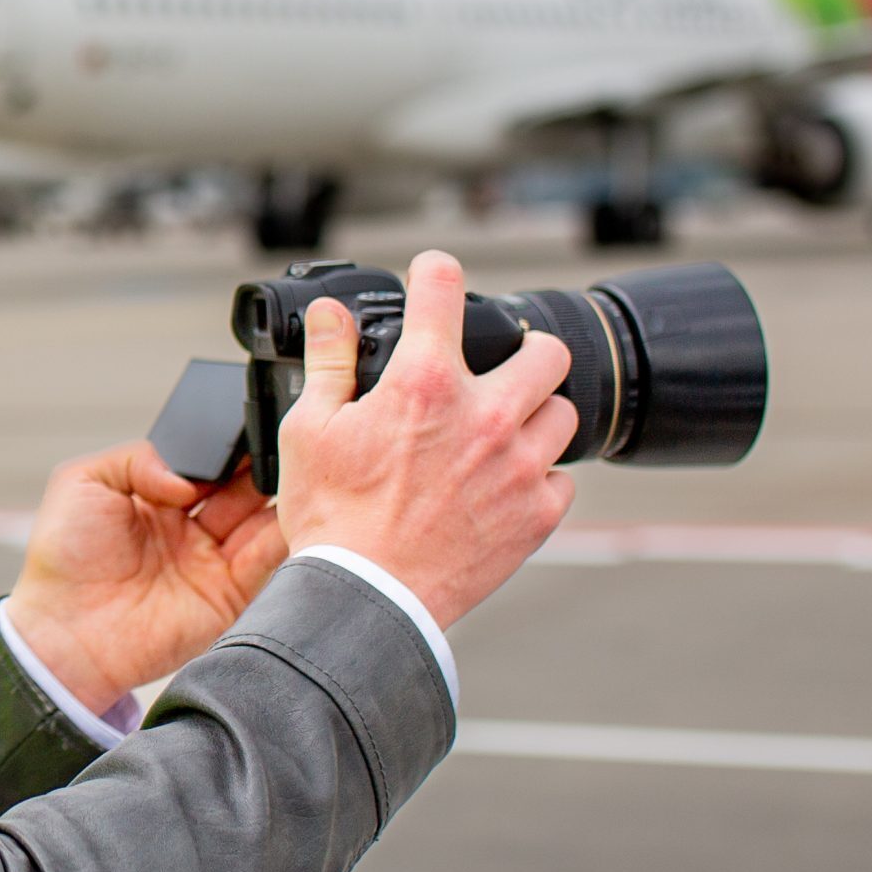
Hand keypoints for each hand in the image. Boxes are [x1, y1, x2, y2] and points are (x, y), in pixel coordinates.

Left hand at [4, 441, 289, 716]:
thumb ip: (138, 458)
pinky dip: (285, 536)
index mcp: (160, 496)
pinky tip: (292, 513)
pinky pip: (268, 561)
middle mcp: (192, 526)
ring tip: (291, 473)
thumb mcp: (83, 482)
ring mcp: (213, 560)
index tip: (246, 426)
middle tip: (277, 447)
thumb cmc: (62, 559)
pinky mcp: (230, 595)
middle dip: (263, 464)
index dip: (228, 445)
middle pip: (246, 486)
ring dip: (281, 496)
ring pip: (265, 518)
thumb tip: (188, 478)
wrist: (65, 632)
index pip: (210, 462)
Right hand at [271, 250, 576, 626]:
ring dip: (534, 414)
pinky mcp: (538, 513)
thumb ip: (328, 362)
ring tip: (500, 433)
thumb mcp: (309, 431)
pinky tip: (502, 487)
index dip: (434, 271)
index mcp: (424, 384)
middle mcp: (484, 415)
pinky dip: (537, 477)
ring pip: (562, 412)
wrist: (367, 600)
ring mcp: (519, 466)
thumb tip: (333, 313)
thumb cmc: (333, 521)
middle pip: (544, 349)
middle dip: (521, 349)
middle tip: (496, 367)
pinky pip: (561, 477)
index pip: (442, 290)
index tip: (433, 275)